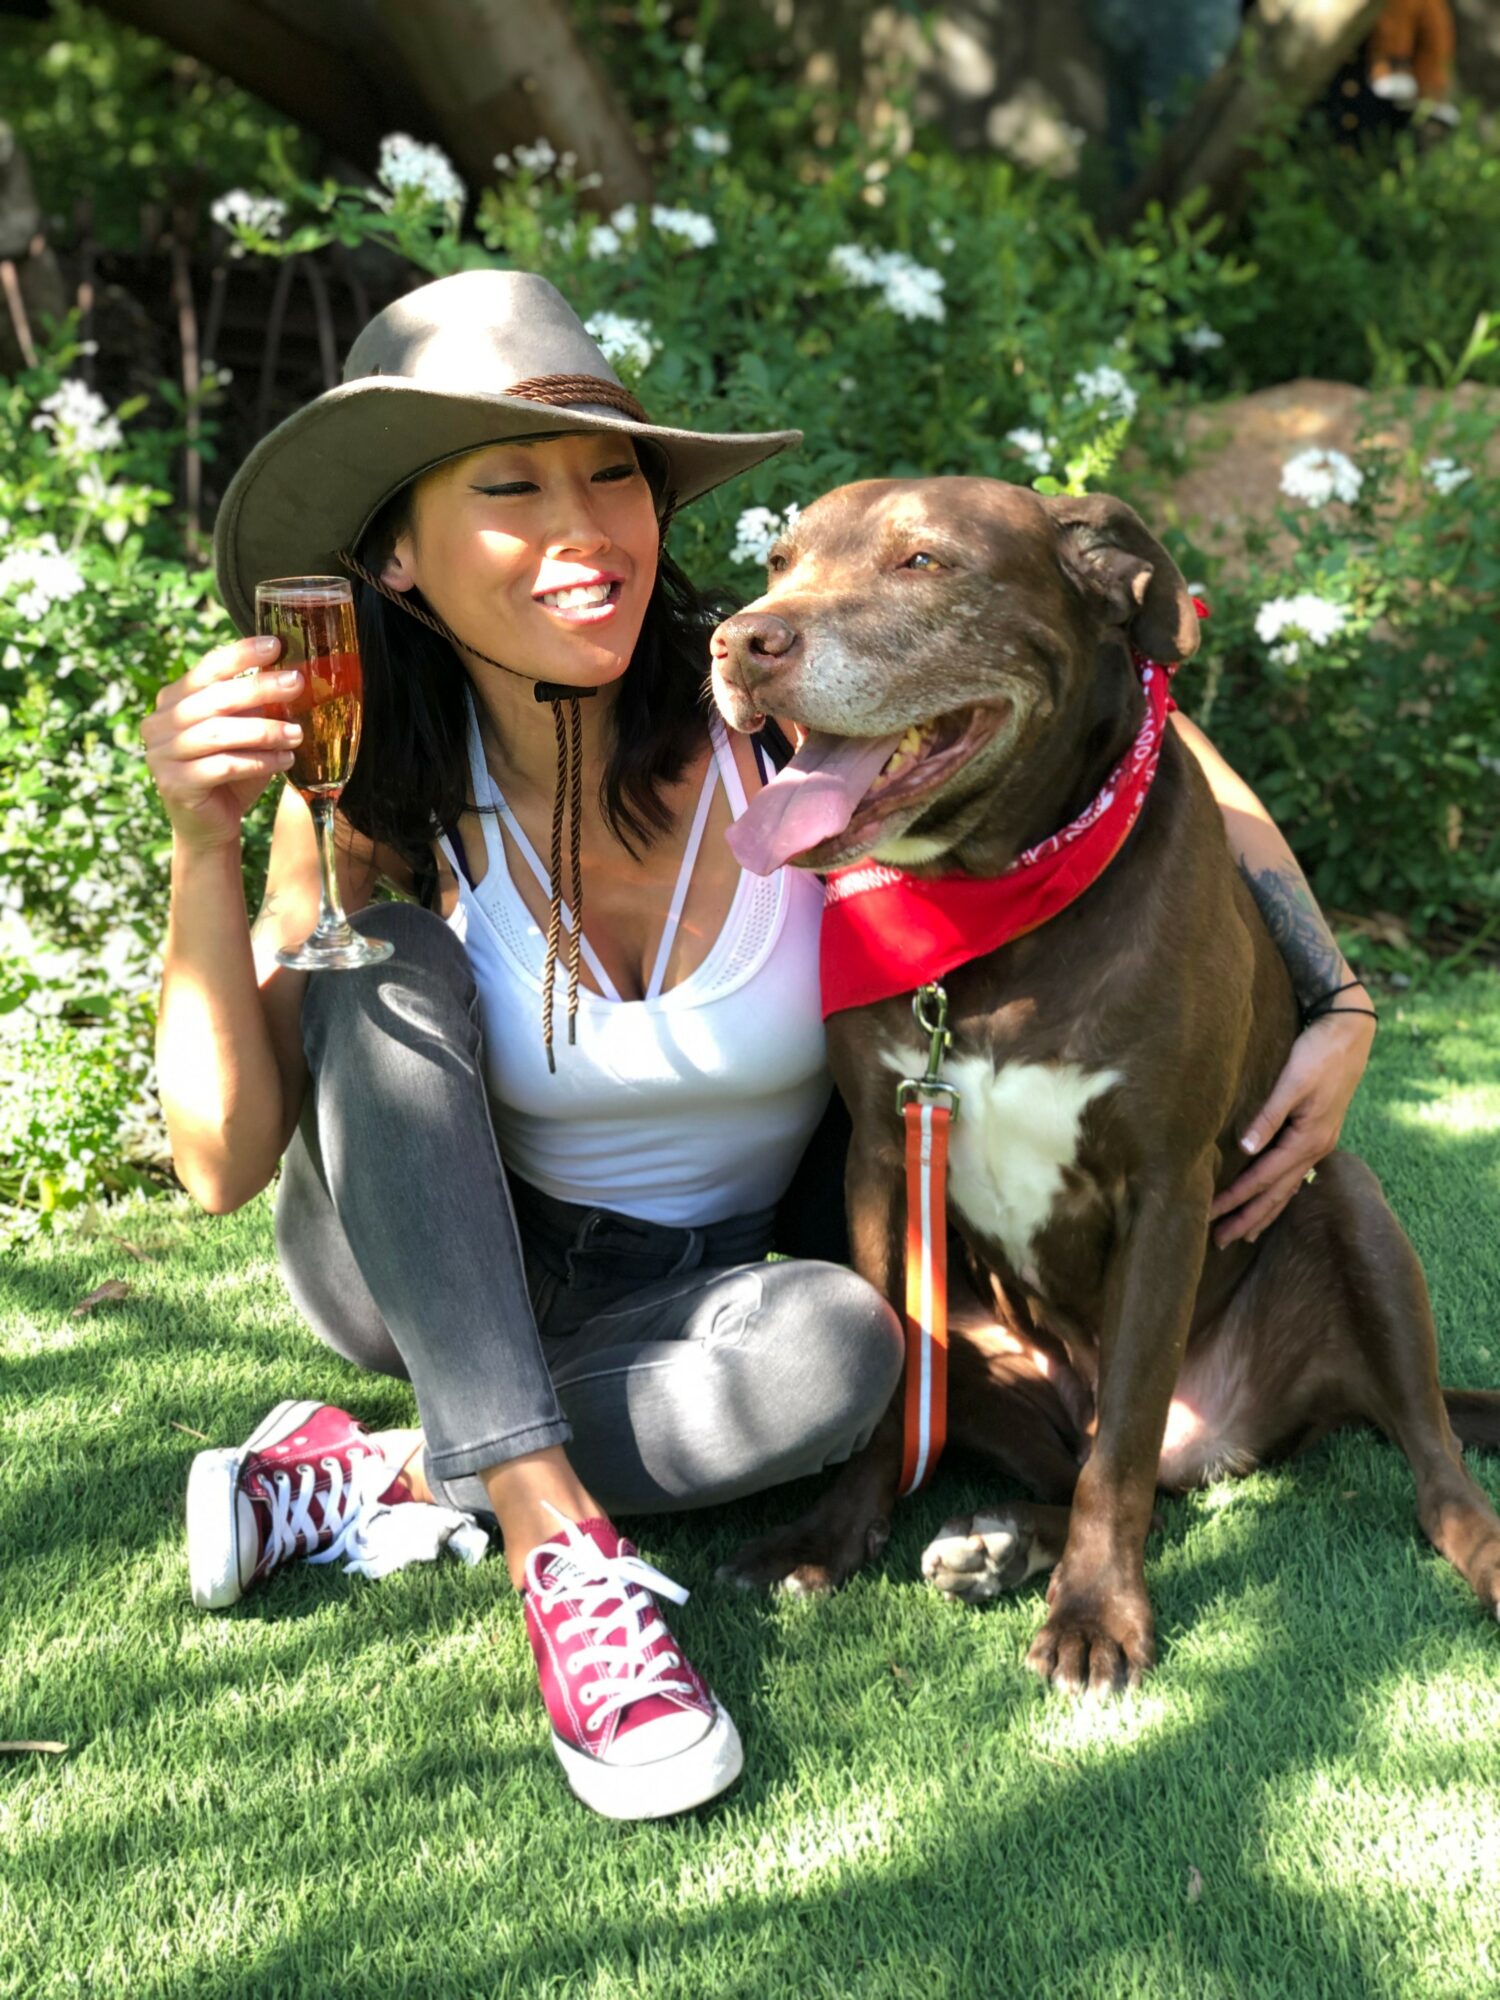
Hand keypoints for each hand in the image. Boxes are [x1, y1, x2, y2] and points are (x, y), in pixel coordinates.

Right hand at [141, 636, 302, 853]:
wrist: (210, 826)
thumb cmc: (231, 772)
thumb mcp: (244, 732)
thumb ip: (255, 706)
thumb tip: (292, 674)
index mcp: (173, 700)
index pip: (207, 668)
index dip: (240, 654)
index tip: (275, 645)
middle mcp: (159, 723)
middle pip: (215, 698)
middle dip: (260, 688)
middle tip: (296, 683)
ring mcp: (161, 754)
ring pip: (219, 732)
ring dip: (264, 731)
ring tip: (297, 734)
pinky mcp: (174, 784)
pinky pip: (223, 765)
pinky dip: (258, 761)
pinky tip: (284, 761)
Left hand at [1211, 1000, 1376, 1246]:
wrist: (1350, 1030)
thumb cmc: (1318, 1052)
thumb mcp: (1292, 1081)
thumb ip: (1268, 1116)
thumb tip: (1246, 1150)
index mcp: (1307, 1139)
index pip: (1263, 1179)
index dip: (1236, 1199)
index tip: (1209, 1215)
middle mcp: (1316, 1148)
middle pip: (1276, 1193)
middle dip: (1248, 1218)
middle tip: (1219, 1241)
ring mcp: (1321, 1143)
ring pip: (1287, 1188)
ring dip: (1264, 1212)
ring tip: (1243, 1234)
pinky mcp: (1319, 1133)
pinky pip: (1296, 1174)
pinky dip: (1281, 1193)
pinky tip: (1273, 1201)